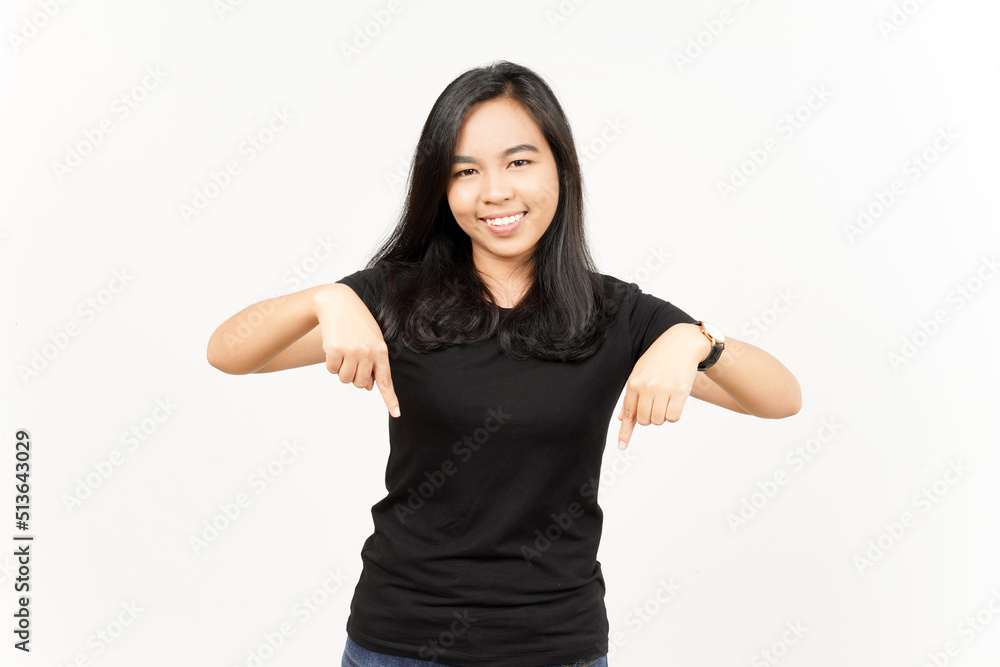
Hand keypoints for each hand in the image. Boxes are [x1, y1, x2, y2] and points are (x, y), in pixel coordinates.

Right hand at [313, 285, 400, 417]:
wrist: (338, 302)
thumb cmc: (356, 323)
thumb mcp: (371, 340)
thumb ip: (373, 363)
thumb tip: (369, 387)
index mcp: (381, 351)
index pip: (386, 380)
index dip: (390, 399)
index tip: (396, 414)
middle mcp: (368, 352)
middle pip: (360, 384)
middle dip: (354, 376)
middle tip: (351, 360)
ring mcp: (351, 351)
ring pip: (345, 379)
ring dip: (341, 370)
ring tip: (343, 351)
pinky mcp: (335, 349)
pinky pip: (331, 370)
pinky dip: (330, 363)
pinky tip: (334, 347)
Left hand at [616, 324, 708, 449]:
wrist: (681, 343)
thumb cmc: (659, 358)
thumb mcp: (640, 372)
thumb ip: (632, 396)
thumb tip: (622, 418)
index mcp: (633, 383)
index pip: (628, 413)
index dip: (625, 432)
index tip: (622, 446)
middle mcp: (646, 388)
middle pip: (645, 420)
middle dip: (650, 416)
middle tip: (657, 402)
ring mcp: (662, 390)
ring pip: (659, 421)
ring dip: (663, 415)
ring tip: (666, 398)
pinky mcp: (678, 393)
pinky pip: (673, 417)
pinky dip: (674, 414)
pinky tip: (675, 400)